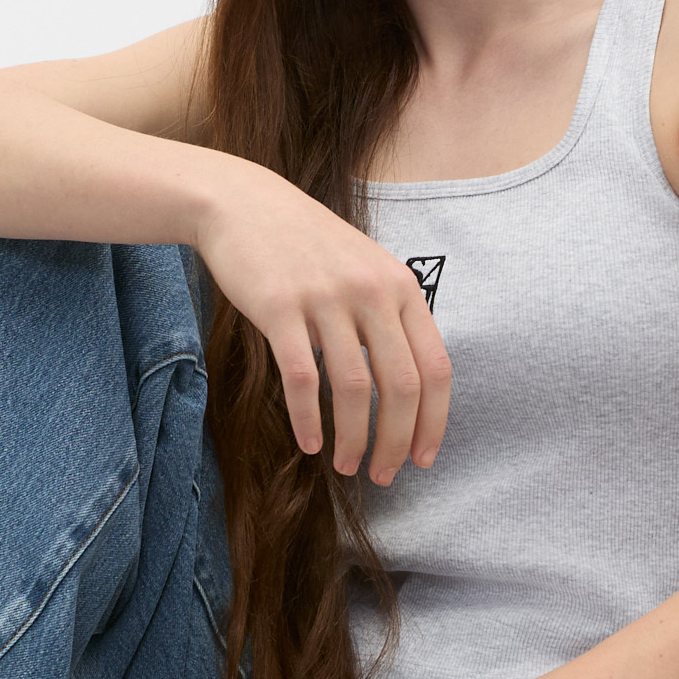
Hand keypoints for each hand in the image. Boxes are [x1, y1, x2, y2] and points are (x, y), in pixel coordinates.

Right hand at [196, 165, 449, 485]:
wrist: (243, 203)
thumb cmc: (307, 246)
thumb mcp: (365, 269)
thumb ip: (391, 318)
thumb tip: (412, 390)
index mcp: (401, 286)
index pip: (436, 368)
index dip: (434, 422)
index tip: (424, 459)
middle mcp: (371, 291)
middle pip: (401, 387)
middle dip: (397, 442)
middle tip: (384, 474)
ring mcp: (326, 298)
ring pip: (354, 389)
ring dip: (354, 439)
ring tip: (347, 466)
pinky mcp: (280, 308)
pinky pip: (303, 379)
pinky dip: (309, 420)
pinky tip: (310, 444)